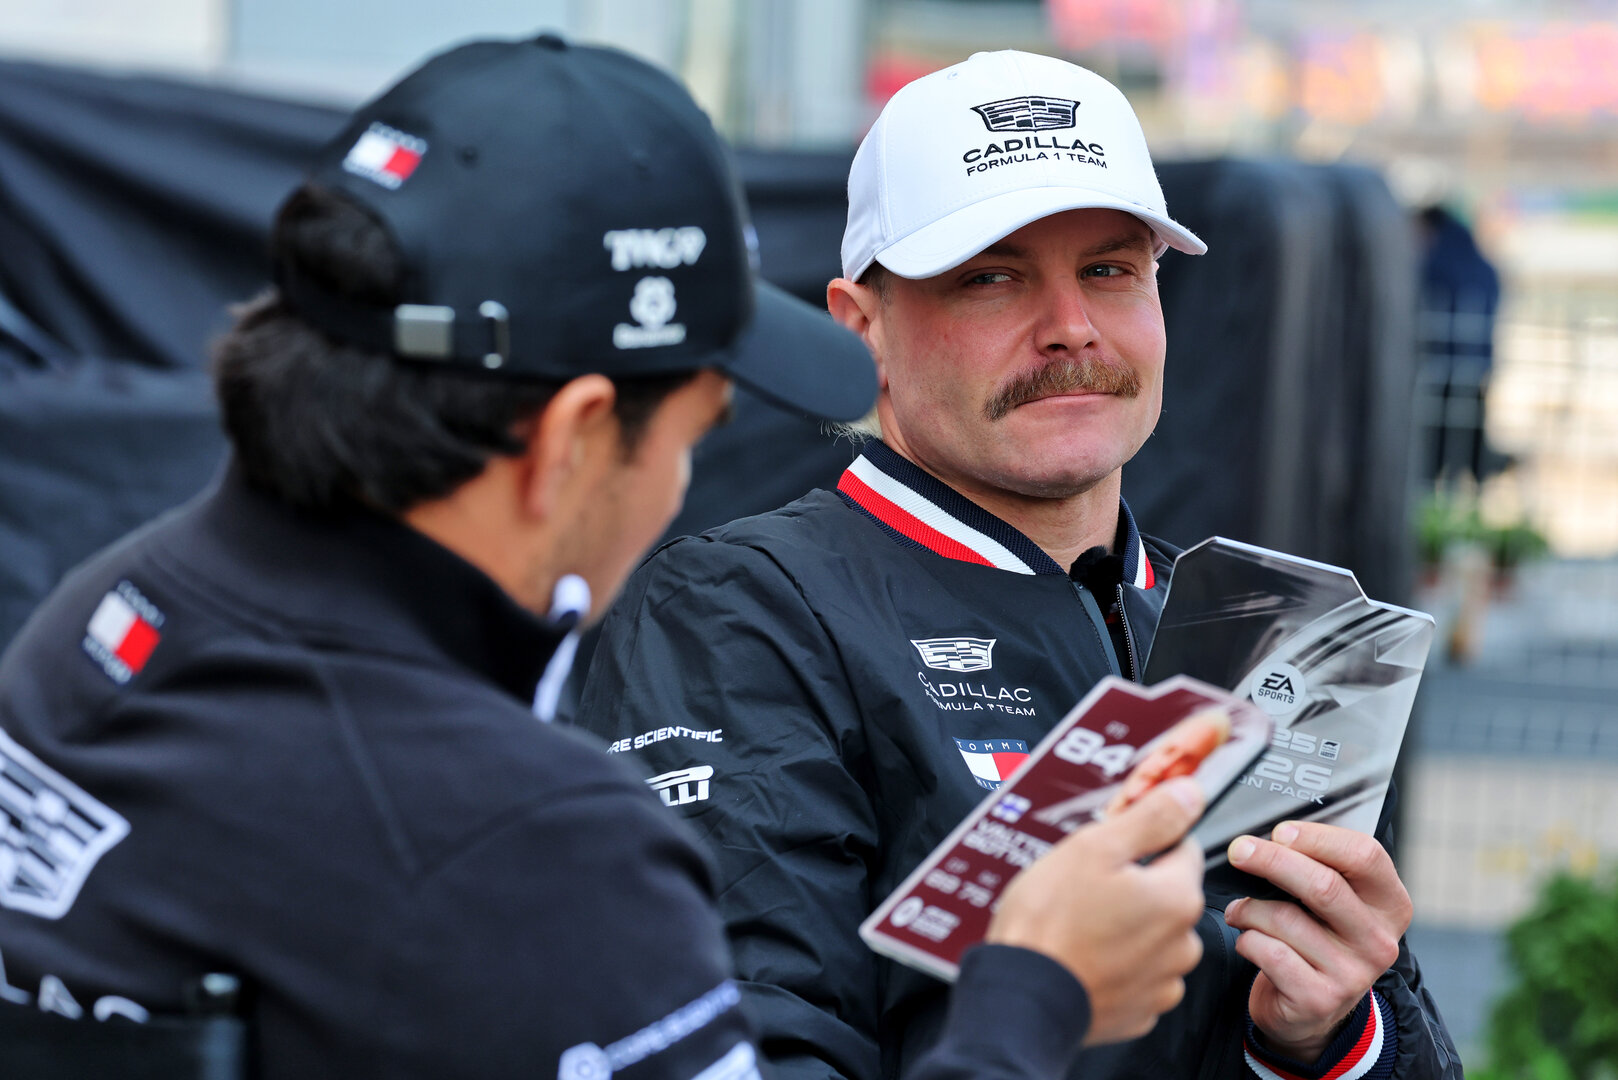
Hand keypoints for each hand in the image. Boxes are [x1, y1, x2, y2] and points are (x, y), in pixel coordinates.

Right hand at [987, 777, 1206, 1045]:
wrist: (1022, 998)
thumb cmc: (1049, 922)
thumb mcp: (1094, 848)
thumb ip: (1151, 819)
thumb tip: (1190, 793)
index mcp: (1177, 898)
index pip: (1181, 848)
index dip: (1142, 843)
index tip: (1109, 853)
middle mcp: (1182, 945)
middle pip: (1167, 895)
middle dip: (1134, 888)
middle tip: (1084, 890)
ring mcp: (1162, 984)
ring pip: (1152, 937)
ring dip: (1127, 928)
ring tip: (1079, 928)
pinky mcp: (1139, 1013)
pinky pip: (1136, 976)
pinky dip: (1116, 966)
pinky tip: (1083, 958)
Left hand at [1223, 822, 1411, 1060]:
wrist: (1311, 1009)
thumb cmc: (1317, 937)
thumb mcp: (1333, 902)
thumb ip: (1319, 865)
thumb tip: (1274, 830)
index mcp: (1390, 904)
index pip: (1365, 855)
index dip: (1317, 837)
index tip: (1279, 831)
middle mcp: (1379, 940)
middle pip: (1324, 885)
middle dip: (1272, 861)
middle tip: (1240, 850)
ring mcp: (1353, 974)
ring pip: (1287, 920)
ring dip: (1250, 908)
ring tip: (1240, 910)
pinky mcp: (1320, 999)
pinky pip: (1271, 953)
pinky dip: (1248, 940)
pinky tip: (1248, 939)